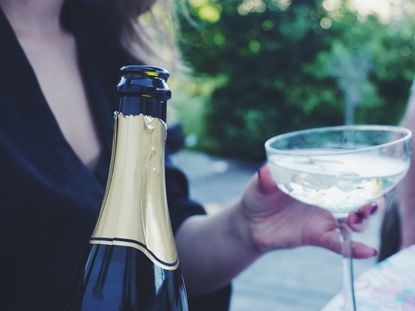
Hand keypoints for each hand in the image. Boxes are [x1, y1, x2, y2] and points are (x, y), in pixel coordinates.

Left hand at [240, 165, 376, 257]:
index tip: (367, 177)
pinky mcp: (319, 235)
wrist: (251, 224)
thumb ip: (265, 179)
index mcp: (315, 177)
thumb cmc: (258, 196)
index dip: (359, 174)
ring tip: (355, 221)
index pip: (343, 172)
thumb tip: (265, 172)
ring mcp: (324, 216)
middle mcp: (325, 195)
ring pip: (354, 218)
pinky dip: (354, 248)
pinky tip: (367, 251)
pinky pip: (340, 242)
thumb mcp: (260, 185)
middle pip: (358, 195)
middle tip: (365, 204)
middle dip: (369, 198)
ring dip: (363, 220)